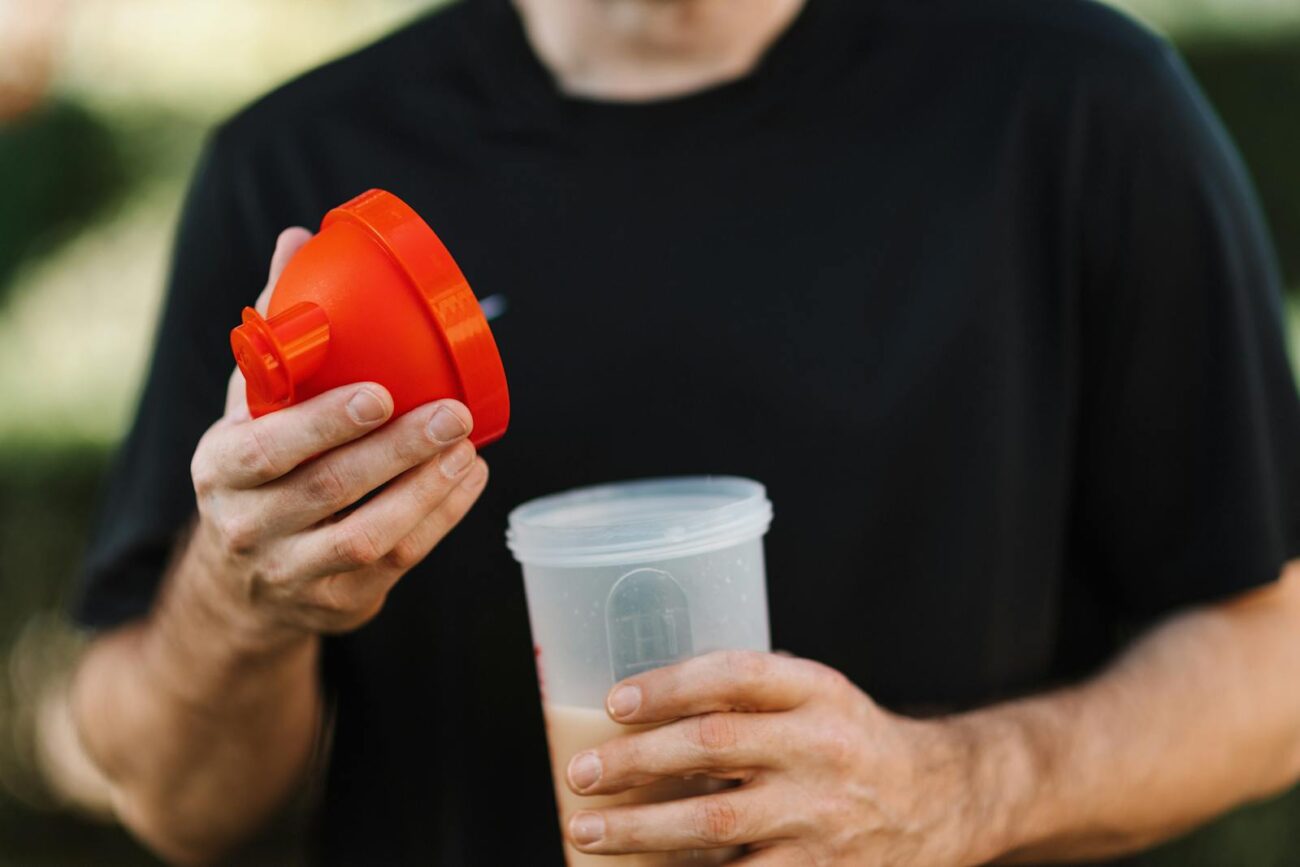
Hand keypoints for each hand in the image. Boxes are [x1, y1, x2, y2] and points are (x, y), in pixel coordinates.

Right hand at [186, 228, 488, 642]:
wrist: (240, 587)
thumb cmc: (256, 469)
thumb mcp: (250, 405)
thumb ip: (276, 327)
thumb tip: (298, 238)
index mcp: (221, 468)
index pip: (267, 450)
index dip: (324, 424)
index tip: (380, 393)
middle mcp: (248, 526)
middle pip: (327, 490)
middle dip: (396, 452)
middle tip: (453, 413)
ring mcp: (294, 572)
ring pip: (369, 535)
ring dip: (427, 489)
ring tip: (468, 448)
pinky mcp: (340, 602)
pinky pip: (400, 560)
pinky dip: (442, 518)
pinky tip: (470, 479)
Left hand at [561, 651, 1003, 865]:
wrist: (939, 801)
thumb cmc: (850, 740)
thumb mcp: (816, 697)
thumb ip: (749, 695)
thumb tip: (640, 705)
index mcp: (817, 691)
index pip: (735, 673)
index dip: (669, 684)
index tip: (615, 701)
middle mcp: (822, 748)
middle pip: (712, 746)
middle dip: (634, 760)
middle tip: (580, 772)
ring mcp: (822, 816)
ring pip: (714, 824)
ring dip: (640, 828)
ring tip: (588, 828)